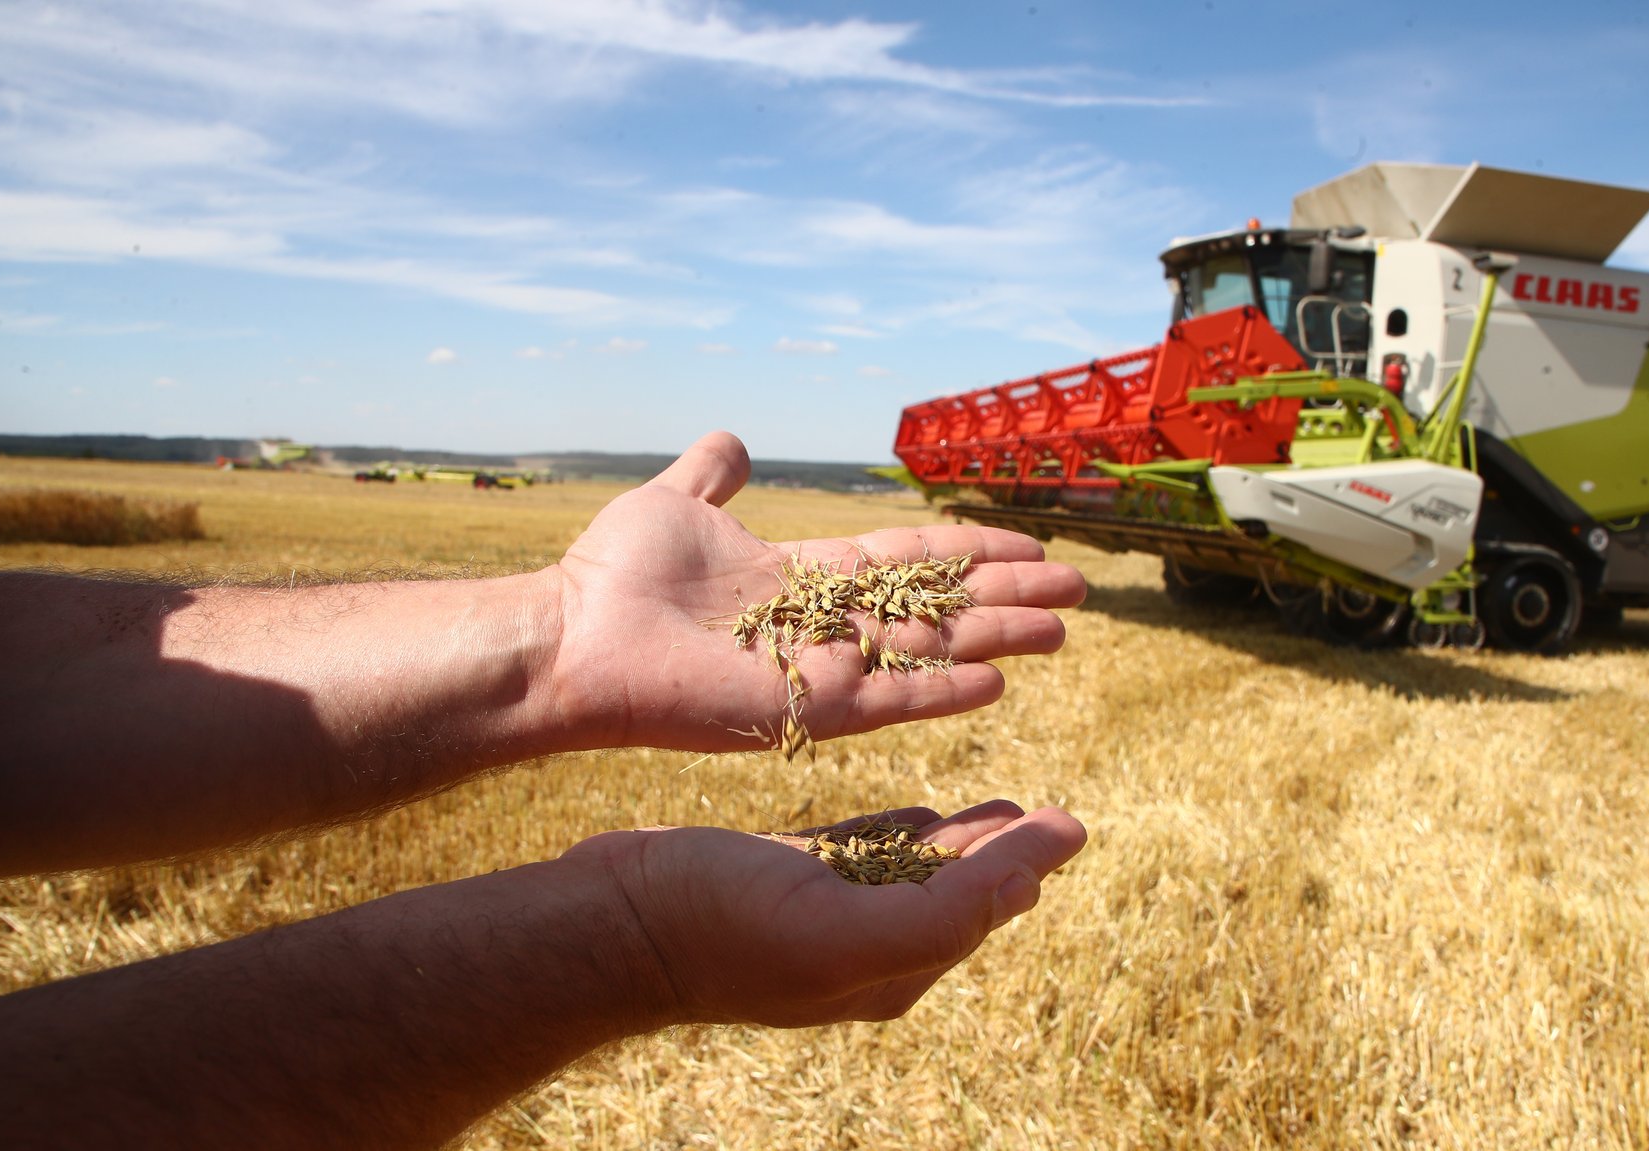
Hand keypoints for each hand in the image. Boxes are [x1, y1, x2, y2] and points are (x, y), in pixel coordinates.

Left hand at [545, 430, 1086, 751]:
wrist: (571, 633)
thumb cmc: (610, 575)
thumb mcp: (674, 502)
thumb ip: (713, 475)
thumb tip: (734, 441)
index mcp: (803, 580)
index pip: (906, 565)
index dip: (967, 555)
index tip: (1026, 546)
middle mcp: (825, 625)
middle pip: (938, 608)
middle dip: (1005, 596)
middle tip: (1077, 588)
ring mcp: (822, 668)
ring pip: (931, 651)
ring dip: (998, 638)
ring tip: (1063, 628)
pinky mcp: (806, 706)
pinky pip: (892, 698)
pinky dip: (943, 690)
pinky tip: (1000, 679)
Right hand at [570, 801, 1087, 1025]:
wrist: (609, 920)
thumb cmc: (721, 926)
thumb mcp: (844, 928)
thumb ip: (944, 910)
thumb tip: (1033, 881)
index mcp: (885, 971)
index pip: (978, 913)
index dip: (1025, 867)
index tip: (1070, 823)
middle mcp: (857, 948)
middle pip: (954, 894)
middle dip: (1003, 854)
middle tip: (1050, 811)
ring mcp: (814, 913)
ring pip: (910, 870)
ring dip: (959, 841)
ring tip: (1003, 808)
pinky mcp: (776, 877)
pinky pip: (856, 852)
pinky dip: (896, 831)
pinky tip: (917, 813)